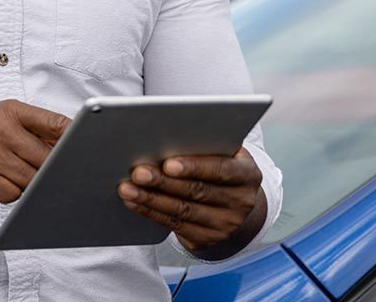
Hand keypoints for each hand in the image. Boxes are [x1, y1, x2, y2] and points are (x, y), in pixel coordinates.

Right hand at [0, 100, 69, 203]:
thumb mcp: (2, 116)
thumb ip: (33, 127)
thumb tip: (69, 146)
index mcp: (11, 111)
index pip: (54, 122)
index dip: (74, 138)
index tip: (87, 148)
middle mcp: (1, 130)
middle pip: (46, 158)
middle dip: (54, 170)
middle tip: (58, 176)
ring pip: (31, 180)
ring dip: (32, 184)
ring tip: (20, 175)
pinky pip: (12, 194)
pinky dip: (13, 193)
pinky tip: (3, 183)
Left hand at [117, 148, 264, 256]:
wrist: (233, 203)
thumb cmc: (219, 165)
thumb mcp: (223, 153)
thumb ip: (204, 145)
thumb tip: (164, 135)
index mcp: (247, 173)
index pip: (220, 170)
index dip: (193, 167)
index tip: (168, 163)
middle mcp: (242, 201)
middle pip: (197, 191)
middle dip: (163, 182)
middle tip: (138, 172)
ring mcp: (226, 224)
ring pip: (183, 210)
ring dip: (151, 199)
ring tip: (127, 188)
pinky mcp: (208, 239)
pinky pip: (175, 225)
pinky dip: (151, 212)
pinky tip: (134, 202)